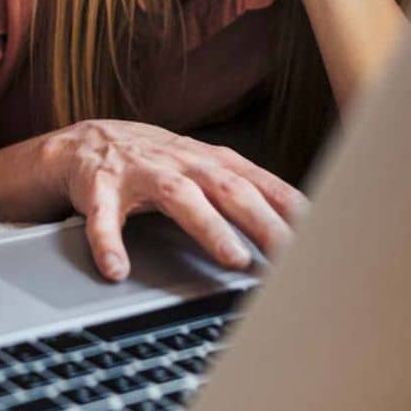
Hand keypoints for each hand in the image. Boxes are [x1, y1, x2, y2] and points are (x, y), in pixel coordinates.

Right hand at [53, 121, 306, 279]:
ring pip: (178, 195)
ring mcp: (139, 172)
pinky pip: (102, 215)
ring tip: (233, 258)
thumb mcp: (201, 168)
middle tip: (292, 256)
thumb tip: (301, 227)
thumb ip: (244, 191)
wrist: (85, 142)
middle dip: (264, 222)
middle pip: (228, 188)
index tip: (325, 238)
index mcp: (208, 161)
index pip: (260, 184)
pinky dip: (109, 241)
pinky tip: (117, 268)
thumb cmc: (154, 162)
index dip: (292, 210)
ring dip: (208, 225)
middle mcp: (179, 162)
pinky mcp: (98, 186)